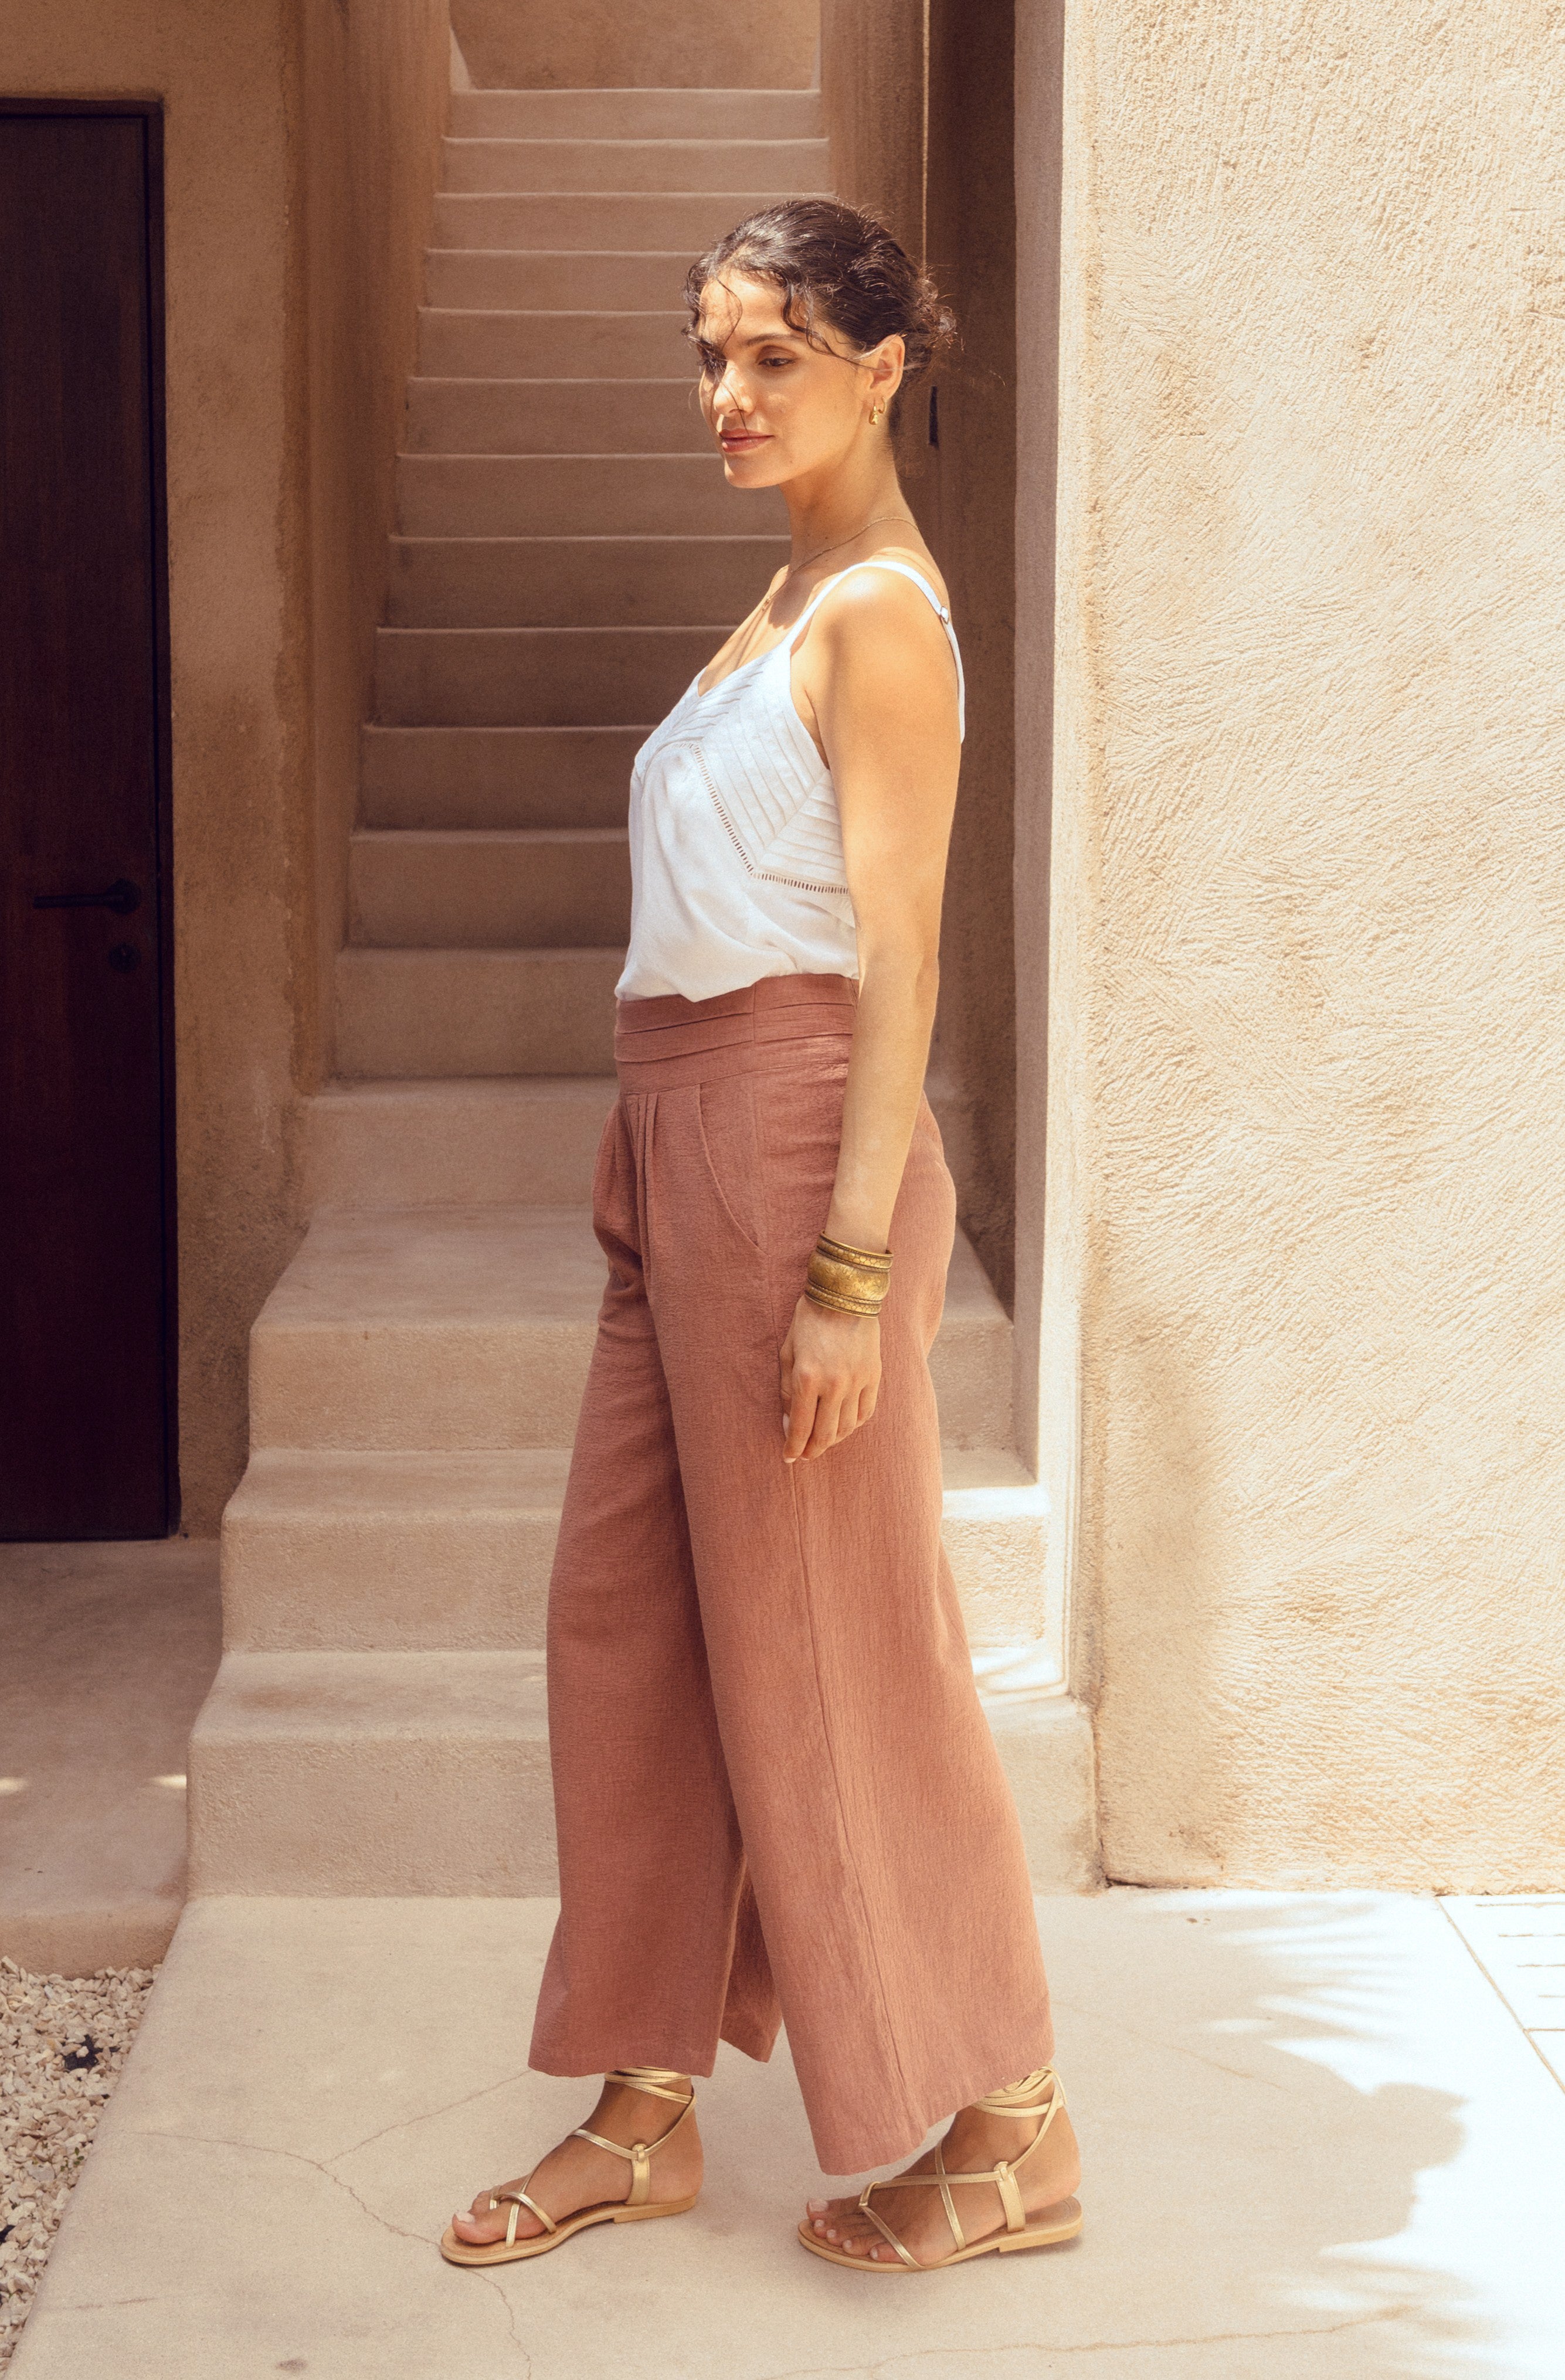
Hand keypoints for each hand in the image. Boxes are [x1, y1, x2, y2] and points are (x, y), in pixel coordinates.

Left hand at [779, 1295, 880, 1462]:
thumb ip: (788, 1392)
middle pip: (826, 1434)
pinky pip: (866, 1412)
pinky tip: (844, 1426)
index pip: (801, 1427)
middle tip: (805, 1455)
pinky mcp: (874, 1376)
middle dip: (813, 1450)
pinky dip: (854, 1424)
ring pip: (848, 1427)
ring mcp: (858, 1381)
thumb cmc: (808, 1322)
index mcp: (808, 1378)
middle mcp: (835, 1384)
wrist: (844, 1296)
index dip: (794, 1447)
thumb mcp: (787, 1354)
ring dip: (833, 1440)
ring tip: (823, 1442)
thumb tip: (790, 1425)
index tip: (789, 1457)